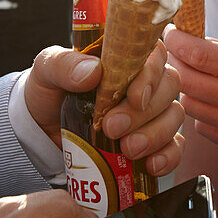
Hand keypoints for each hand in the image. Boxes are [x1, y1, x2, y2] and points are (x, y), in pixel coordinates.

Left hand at [25, 40, 183, 178]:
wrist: (42, 130)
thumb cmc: (49, 91)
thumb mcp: (46, 70)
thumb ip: (64, 64)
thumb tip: (93, 71)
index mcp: (124, 56)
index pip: (154, 53)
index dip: (151, 73)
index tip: (135, 96)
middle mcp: (144, 80)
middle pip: (170, 85)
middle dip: (145, 111)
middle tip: (114, 128)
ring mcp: (150, 111)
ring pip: (174, 115)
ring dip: (156, 134)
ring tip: (128, 150)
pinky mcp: (152, 140)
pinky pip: (175, 146)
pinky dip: (168, 156)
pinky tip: (151, 165)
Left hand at [164, 25, 217, 172]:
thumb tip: (209, 43)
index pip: (201, 56)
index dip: (178, 42)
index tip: (171, 32)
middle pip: (188, 81)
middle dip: (174, 62)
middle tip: (175, 50)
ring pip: (191, 106)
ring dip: (185, 87)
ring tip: (193, 73)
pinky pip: (204, 127)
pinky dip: (200, 111)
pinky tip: (211, 99)